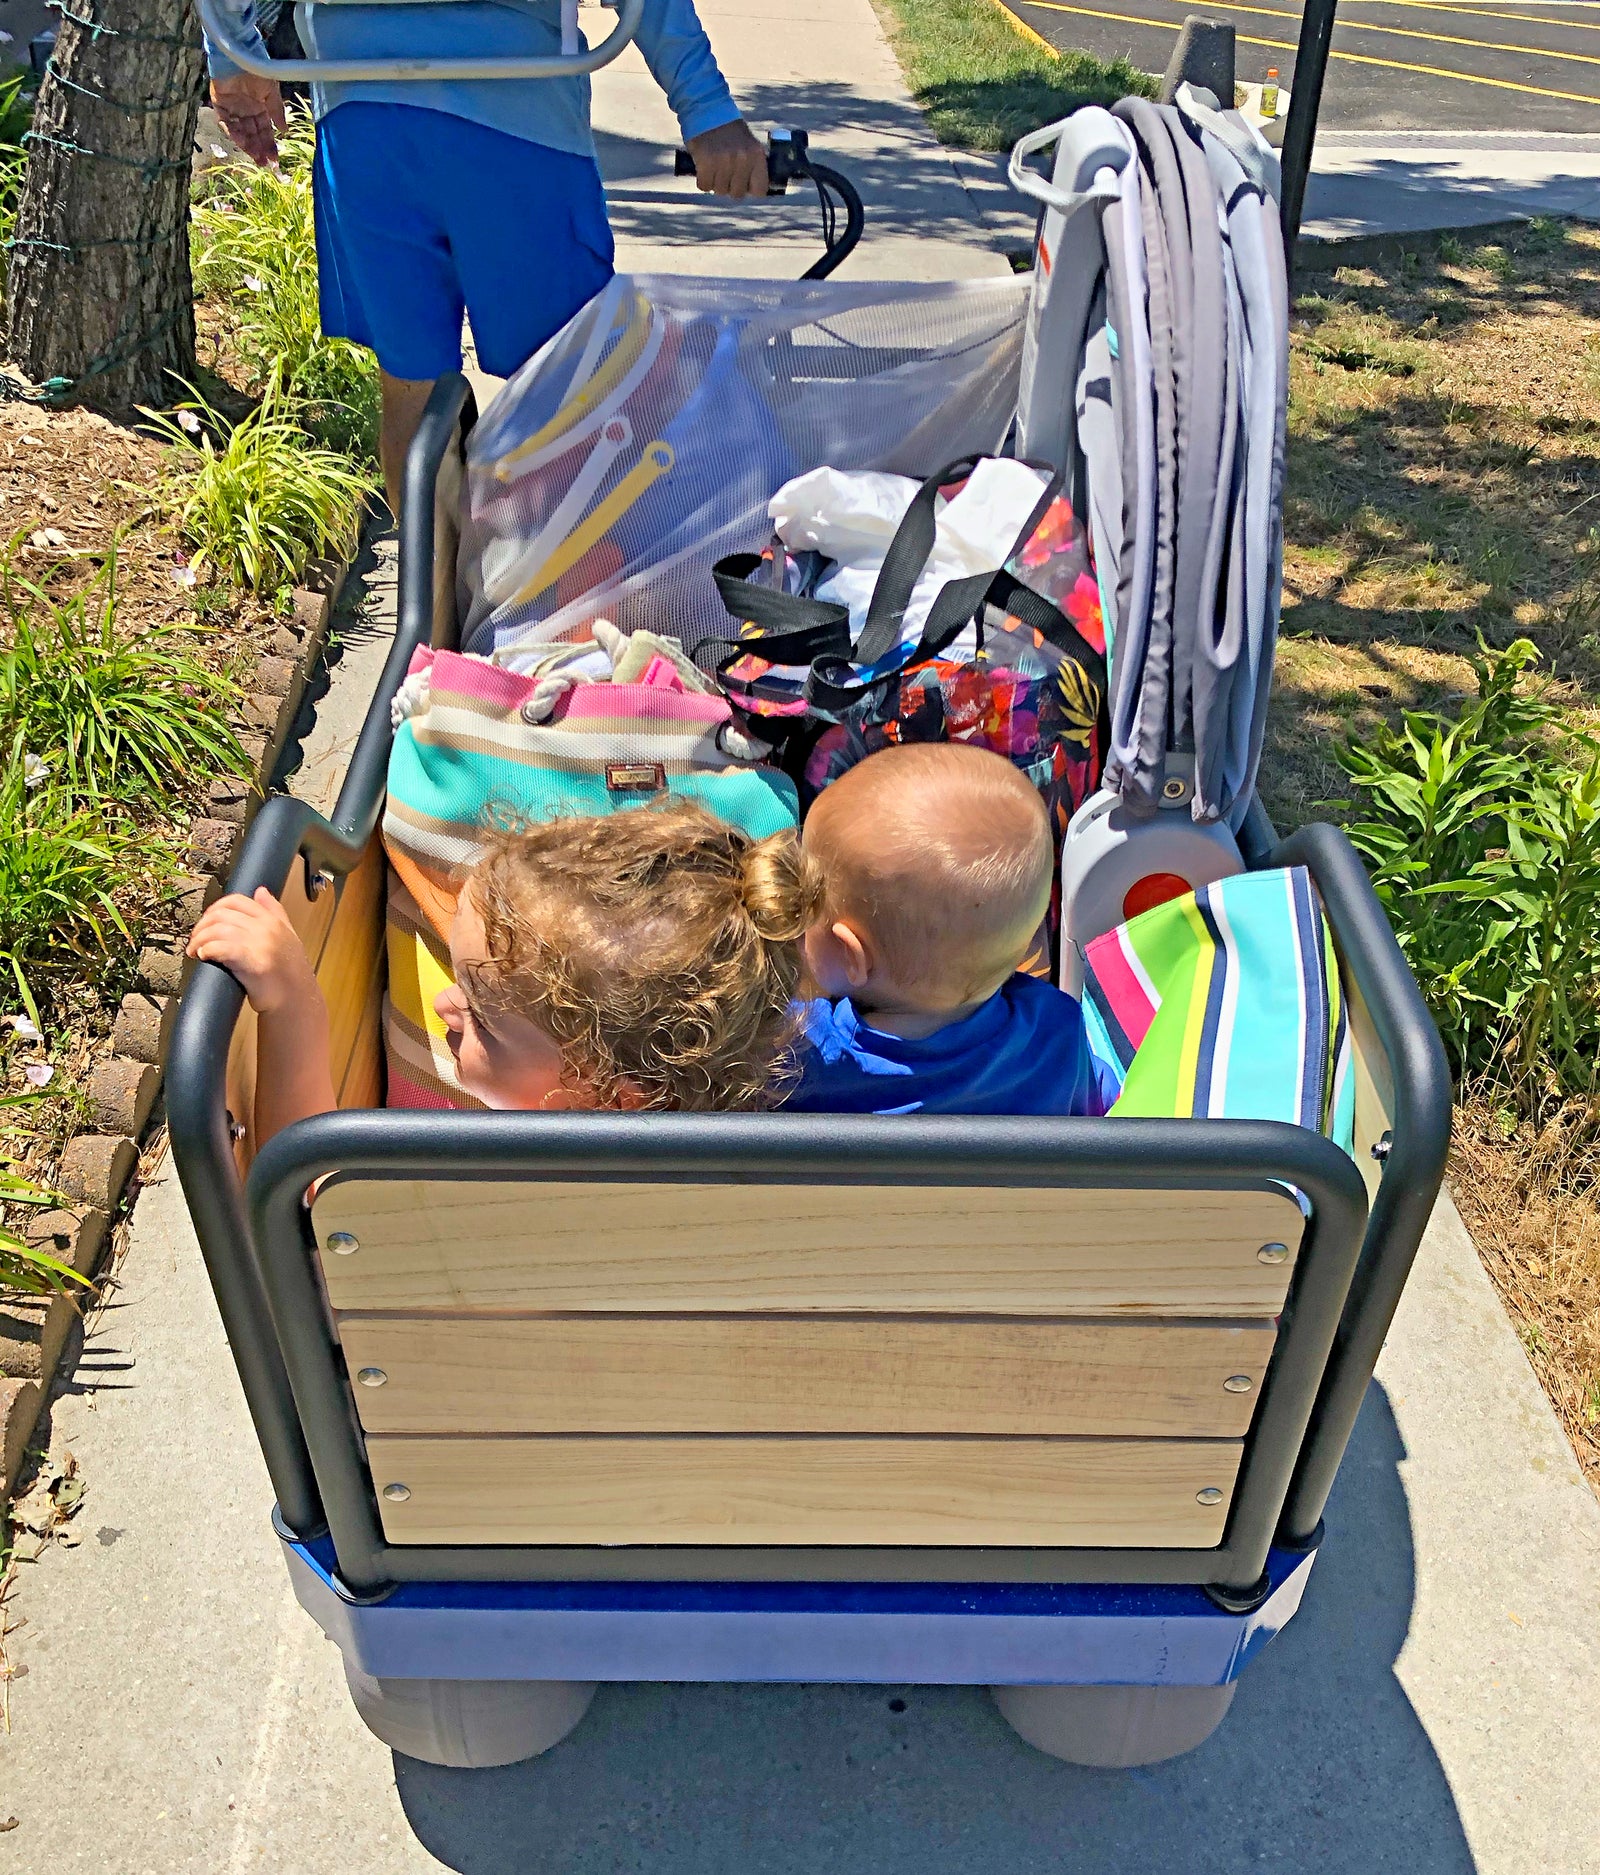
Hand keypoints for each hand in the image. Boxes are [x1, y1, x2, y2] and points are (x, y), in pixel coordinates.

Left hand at [188, 888, 316, 1013]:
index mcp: (273, 920)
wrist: (297, 999)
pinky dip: (207, 950)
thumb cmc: (290, 973)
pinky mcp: (252, 961)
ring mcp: (260, 943)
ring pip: (218, 929)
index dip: (215, 908)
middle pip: (222, 915)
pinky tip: (203, 956)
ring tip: (195, 950)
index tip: (206, 920)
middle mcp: (267, 928)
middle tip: (195, 939)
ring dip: (200, 939)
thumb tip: (261, 892)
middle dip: (202, 926)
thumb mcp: (287, 935)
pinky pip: (221, 947)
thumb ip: (275, 911)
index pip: (237, 901)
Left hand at [210, 74, 286, 167]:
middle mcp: (246, 110)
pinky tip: (242, 142)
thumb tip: (284, 130)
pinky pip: (226, 121)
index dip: (270, 144)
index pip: (265, 130)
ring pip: (240, 131)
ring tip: (255, 157)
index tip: (275, 159)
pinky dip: (233, 132)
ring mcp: (233, 108)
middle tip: (265, 163)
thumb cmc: (258, 69)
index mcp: (259, 108)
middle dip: (259, 149)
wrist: (240, 55)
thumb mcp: (272, 92)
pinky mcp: (219, 104)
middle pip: (253, 134)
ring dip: (247, 145)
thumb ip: (277, 111)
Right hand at [685, 119, 766, 199]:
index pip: (760, 190)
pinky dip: (702, 180)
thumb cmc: (728, 129)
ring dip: (715, 182)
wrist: (706, 108)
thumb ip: (752, 164)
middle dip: (729, 186)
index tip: (744, 184)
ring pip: (720, 190)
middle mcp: (743, 159)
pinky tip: (703, 168)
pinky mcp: (706, 162)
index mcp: (757, 155)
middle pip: (737, 194)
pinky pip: (704, 186)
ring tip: (713, 167)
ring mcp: (724, 161)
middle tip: (724, 172)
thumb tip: (753, 190)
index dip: (750, 190)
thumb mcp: (748, 143)